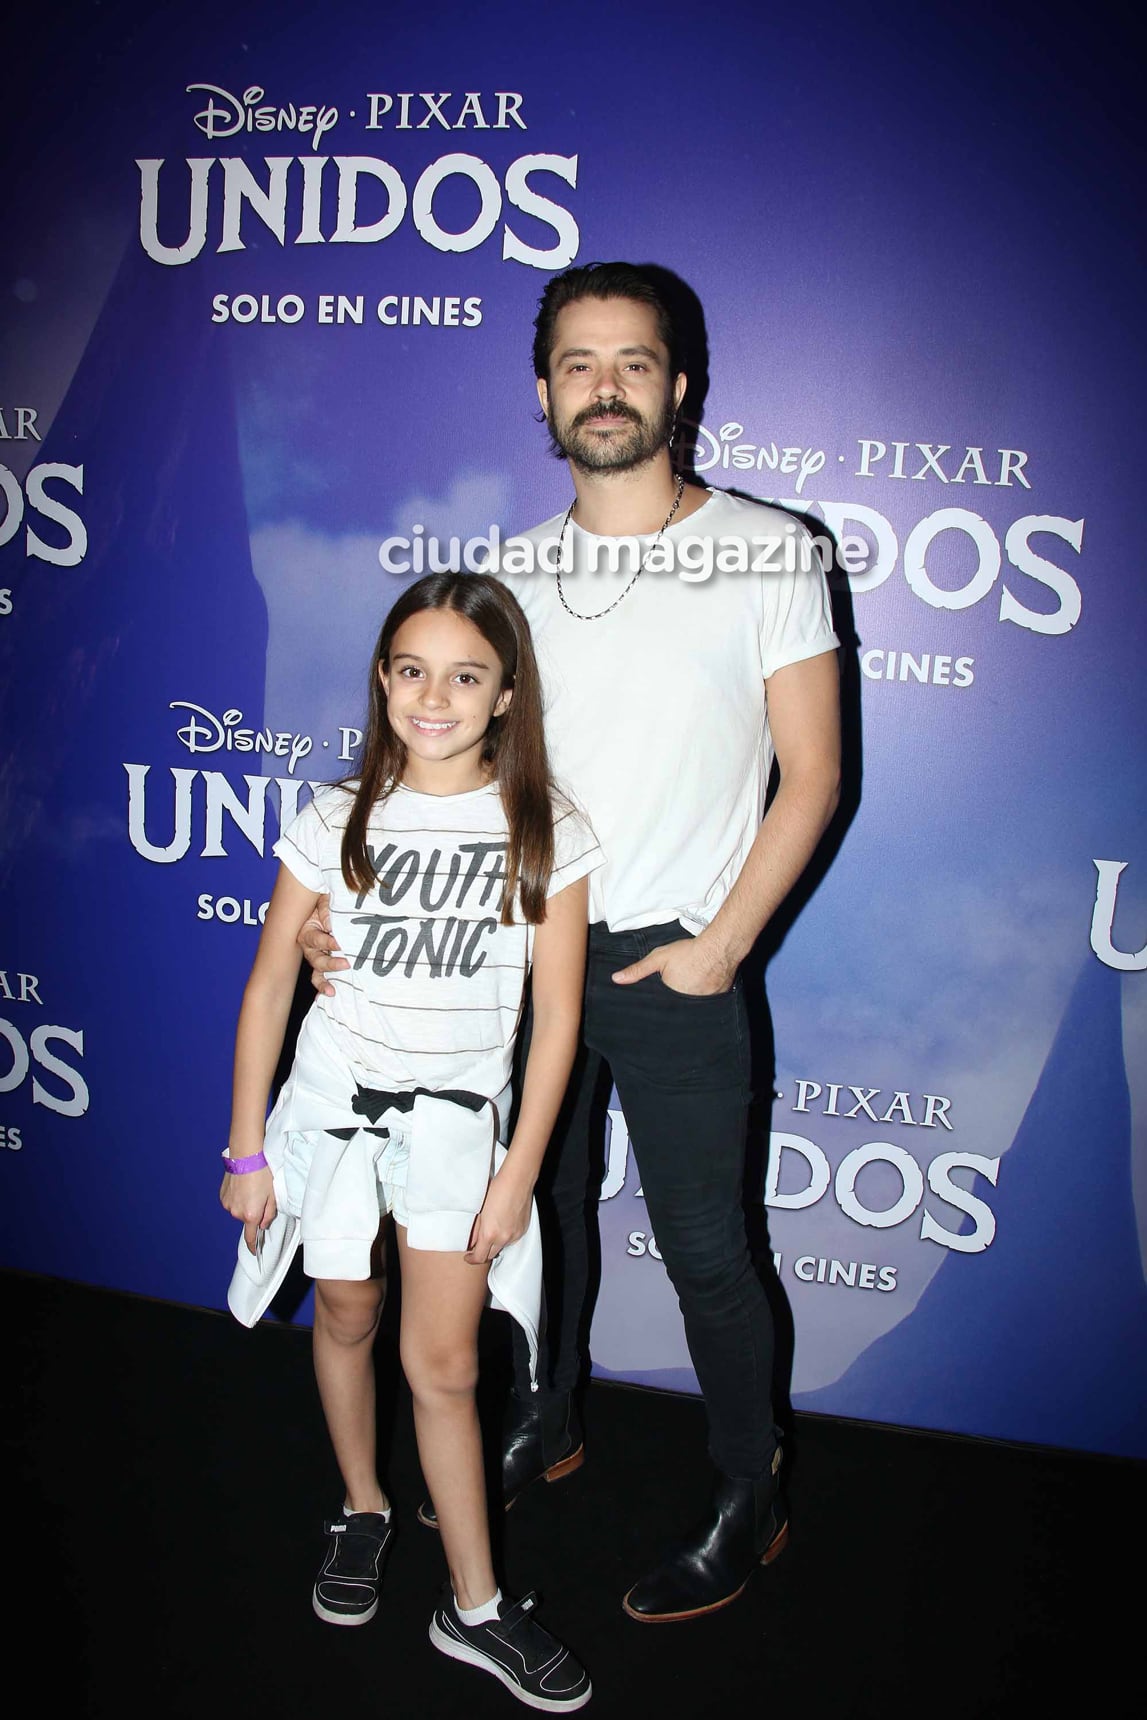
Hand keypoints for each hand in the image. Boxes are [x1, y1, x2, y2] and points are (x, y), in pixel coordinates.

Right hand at [219, 1165, 276, 1256]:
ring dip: (244, 1205)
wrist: (246, 1158)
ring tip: (250, 1189)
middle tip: (260, 1197)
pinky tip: (242, 1187)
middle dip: (254, 1213)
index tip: (254, 1252)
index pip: (251, 1237)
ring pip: (239, 1211)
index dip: (253, 1246)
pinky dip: (236, 1198)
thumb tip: (263, 1224)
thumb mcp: (272, 1196)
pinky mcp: (222, 1197)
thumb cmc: (262, 1174)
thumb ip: (269, 1214)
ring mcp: (228, 1205)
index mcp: (251, 1215)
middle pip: (247, 1220)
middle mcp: (237, 1213)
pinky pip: (231, 1203)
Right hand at [298, 894, 346, 996]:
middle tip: (346, 963)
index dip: (327, 942)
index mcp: (307, 930)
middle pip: (316, 959)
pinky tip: (329, 995)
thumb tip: (331, 925)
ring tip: (331, 991)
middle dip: (330, 963)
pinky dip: (323, 987)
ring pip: (317, 971)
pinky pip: (321, 977)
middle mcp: (309, 946)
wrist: (330, 904)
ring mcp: (317, 956)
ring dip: (323, 982)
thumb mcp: (326, 902)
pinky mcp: (325, 962)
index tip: (339, 943)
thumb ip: (327, 911)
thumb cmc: (328, 902)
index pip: (316, 939)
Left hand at [464, 1164, 533, 1265]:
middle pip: (491, 1255)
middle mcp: (504, 1237)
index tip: (468, 1256)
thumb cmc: (497, 1189)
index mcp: (490, 1233)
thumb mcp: (479, 1210)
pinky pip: (512, 1239)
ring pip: (502, 1246)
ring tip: (491, 1230)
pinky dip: (505, 1236)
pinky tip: (502, 1224)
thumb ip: (475, 1229)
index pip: (479, 1257)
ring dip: (495, 1243)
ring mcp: (515, 1235)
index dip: (471, 1259)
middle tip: (477, 1245)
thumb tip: (471, 1241)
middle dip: (483, 1252)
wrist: (517, 1179)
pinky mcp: (523, 1229)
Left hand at [611, 936, 735, 995]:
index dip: (659, 1001)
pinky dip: (704, 994)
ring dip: (690, 996)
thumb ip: (638, 970)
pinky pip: (707, 1001)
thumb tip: (617, 979)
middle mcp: (687, 1004)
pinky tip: (704, 983)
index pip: (661, 1006)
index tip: (659, 996)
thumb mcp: (658, 958)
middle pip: (676, 1006)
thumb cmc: (689, 952)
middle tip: (679, 982)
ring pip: (692, 1004)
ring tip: (691, 982)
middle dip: (674, 998)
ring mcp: (703, 1004)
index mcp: (670, 998)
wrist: (718, 948)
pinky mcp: (717, 1000)